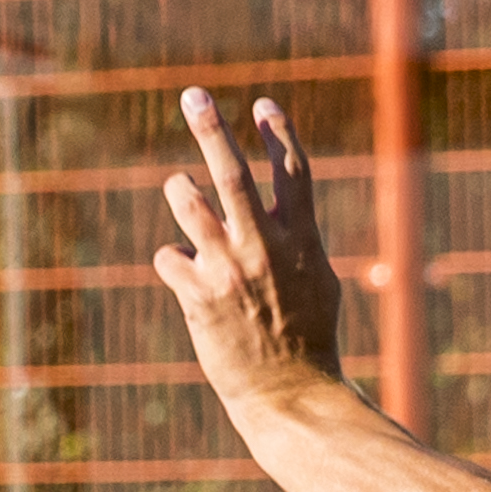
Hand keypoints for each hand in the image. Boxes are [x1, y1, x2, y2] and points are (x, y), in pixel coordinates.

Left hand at [153, 87, 348, 410]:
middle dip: (212, 129)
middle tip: (193, 95)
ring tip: (186, 193)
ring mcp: (230, 270)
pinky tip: (194, 290)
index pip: (295, 175)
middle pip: (233, 174)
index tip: (263, 103)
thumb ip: (299, 244)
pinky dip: (178, 268)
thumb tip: (283, 213)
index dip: (280, 134)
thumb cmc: (309, 342)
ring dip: (182, 192)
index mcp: (302, 243)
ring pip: (187, 202)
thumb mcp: (320, 286)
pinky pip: (170, 258)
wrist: (291, 397)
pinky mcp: (199, 294)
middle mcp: (266, 249)